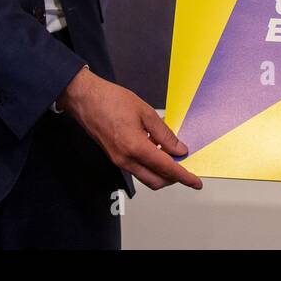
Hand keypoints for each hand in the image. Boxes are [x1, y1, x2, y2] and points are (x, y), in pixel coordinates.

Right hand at [58, 68, 202, 190]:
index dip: (183, 177)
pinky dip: (150, 165)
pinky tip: (156, 149)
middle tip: (185, 167)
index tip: (195, 182)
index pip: (166, 169)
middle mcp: (125, 159)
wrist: (85, 99)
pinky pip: (136, 168)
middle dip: (173, 178)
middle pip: (156, 181)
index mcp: (135, 147)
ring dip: (161, 172)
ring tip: (172, 155)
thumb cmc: (110, 100)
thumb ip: (164, 133)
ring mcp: (118, 160)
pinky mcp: (115, 157)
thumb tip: (179, 149)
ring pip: (146, 177)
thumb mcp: (145, 112)